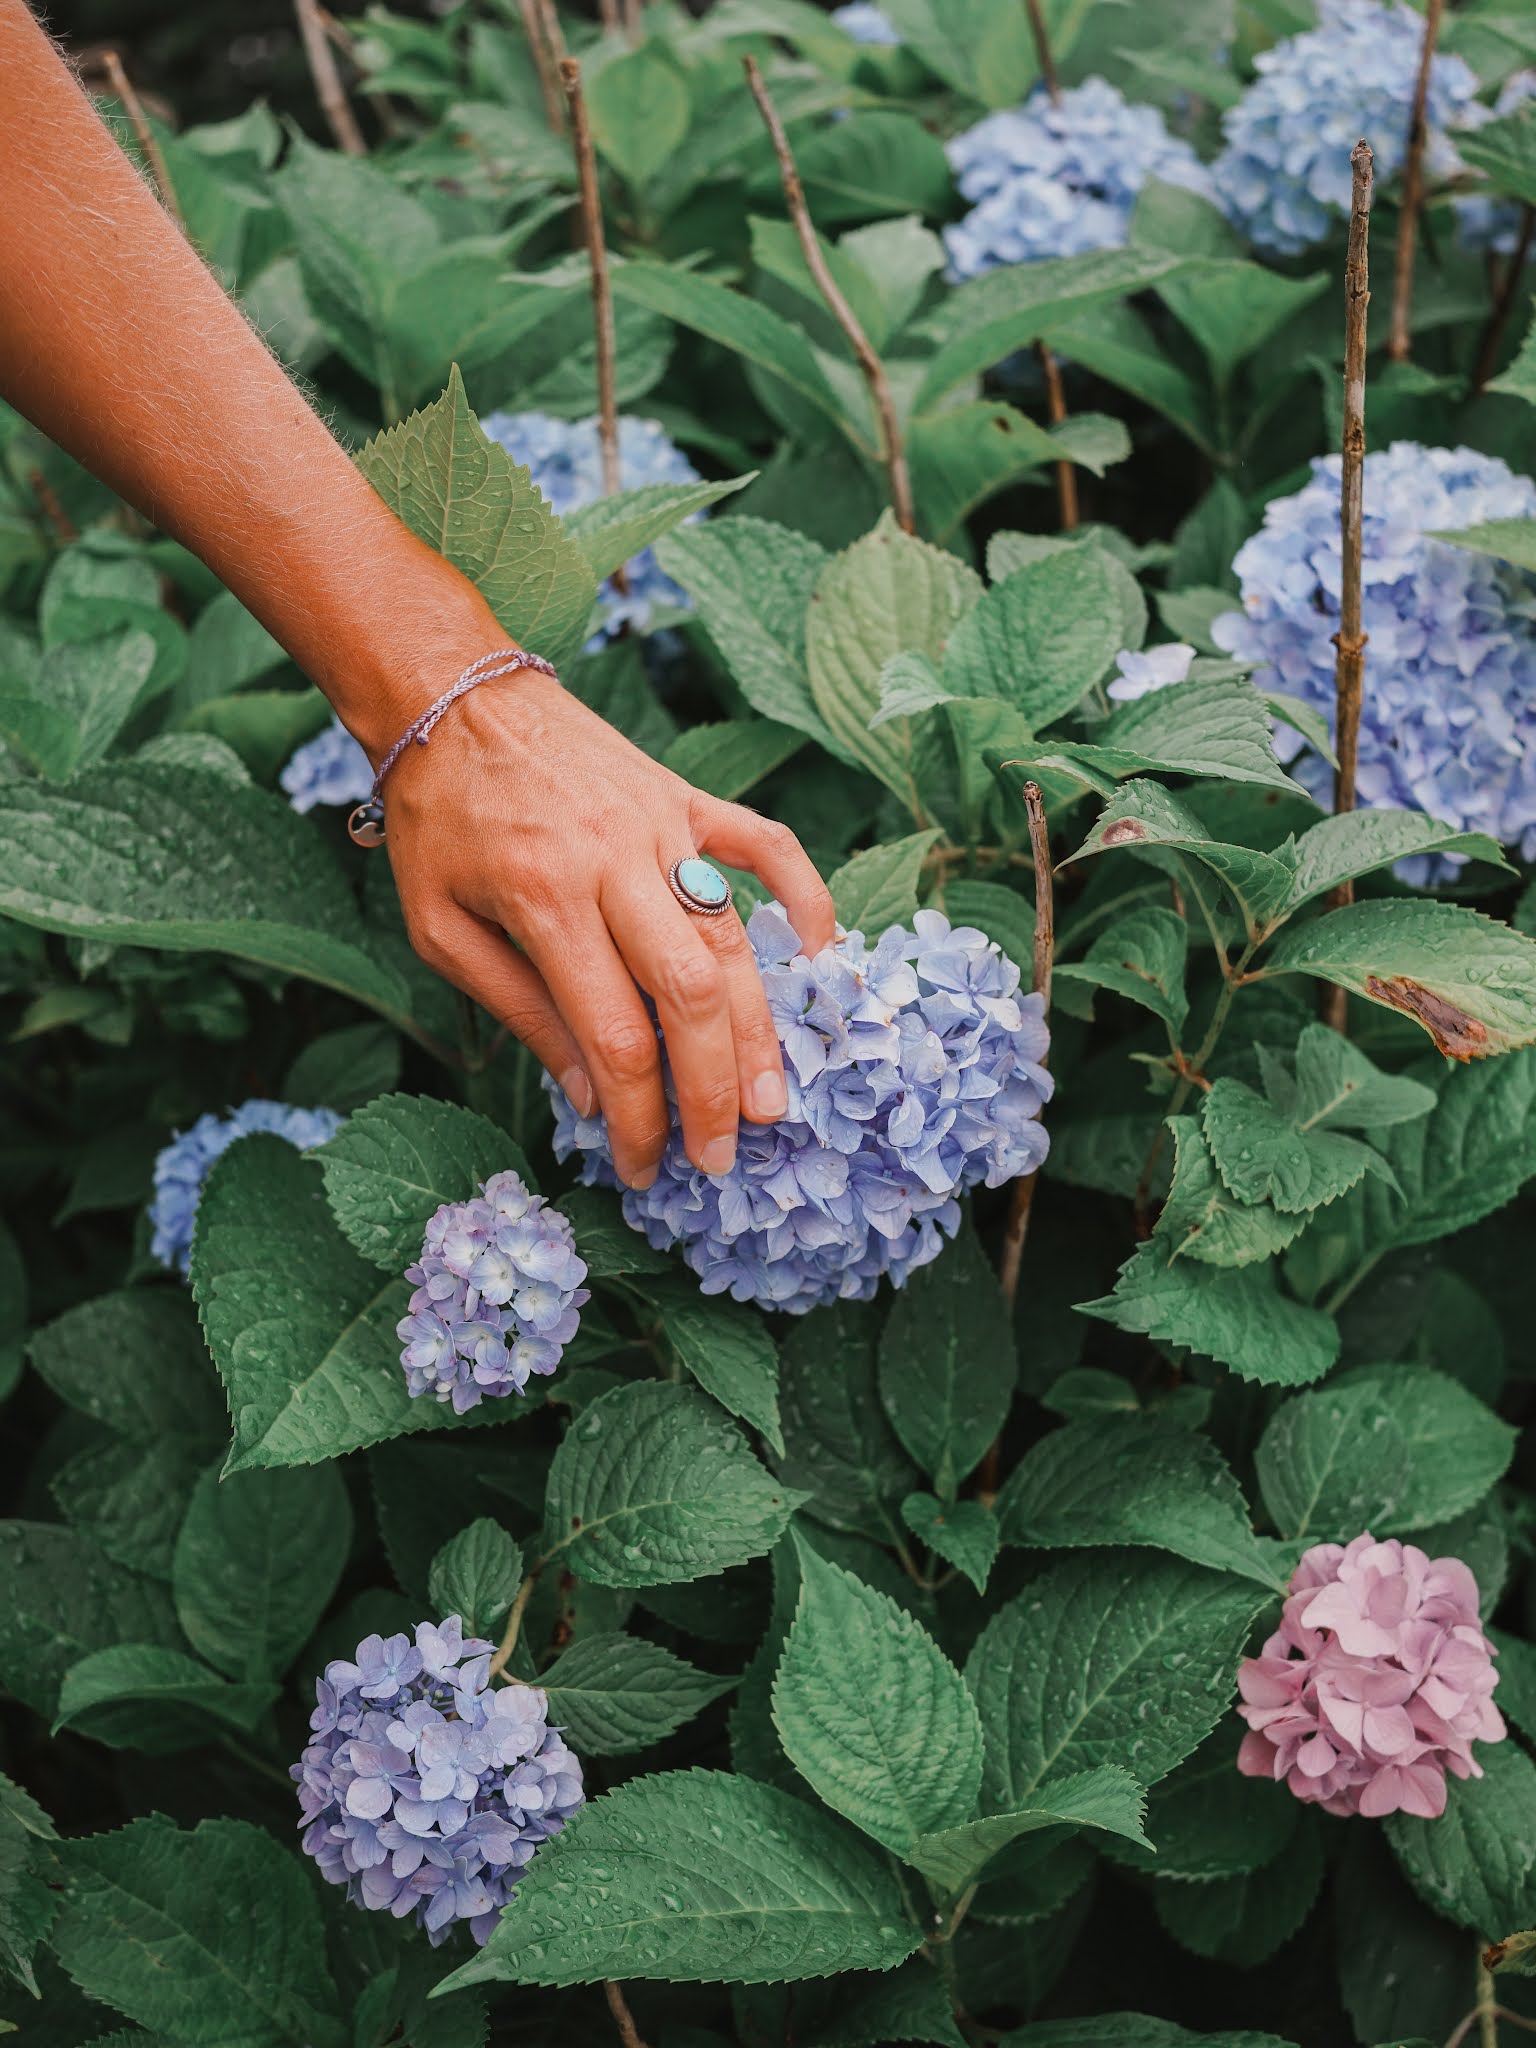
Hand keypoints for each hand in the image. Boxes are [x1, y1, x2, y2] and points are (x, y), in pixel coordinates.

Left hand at [384, 648, 834, 1189]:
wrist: (452, 699)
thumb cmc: (439, 823)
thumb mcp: (443, 928)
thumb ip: (518, 1009)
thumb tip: (588, 1095)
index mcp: (545, 900)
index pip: (613, 1034)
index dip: (638, 1115)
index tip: (645, 1166)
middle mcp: (614, 862)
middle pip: (688, 997)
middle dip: (712, 1091)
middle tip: (725, 1157)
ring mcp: (662, 825)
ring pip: (734, 939)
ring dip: (760, 1028)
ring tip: (772, 1099)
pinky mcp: (686, 798)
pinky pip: (765, 845)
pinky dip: (805, 896)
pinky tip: (821, 954)